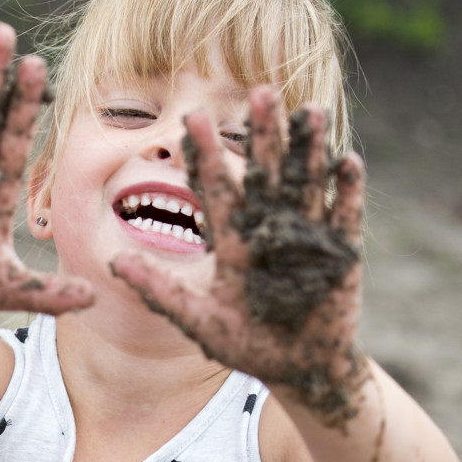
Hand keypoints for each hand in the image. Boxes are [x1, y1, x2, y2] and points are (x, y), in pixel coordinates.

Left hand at [110, 88, 367, 427]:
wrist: (300, 369)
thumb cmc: (247, 346)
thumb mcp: (199, 321)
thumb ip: (160, 290)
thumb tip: (114, 263)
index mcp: (234, 239)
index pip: (218, 189)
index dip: (207, 156)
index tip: (192, 119)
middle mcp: (270, 229)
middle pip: (267, 173)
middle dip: (265, 135)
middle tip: (260, 92)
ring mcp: (308, 237)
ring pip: (307, 183)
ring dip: (309, 149)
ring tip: (309, 111)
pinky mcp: (342, 254)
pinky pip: (345, 217)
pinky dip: (347, 191)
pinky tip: (347, 160)